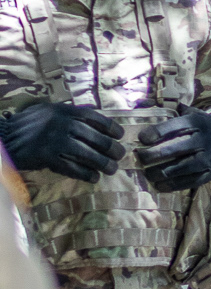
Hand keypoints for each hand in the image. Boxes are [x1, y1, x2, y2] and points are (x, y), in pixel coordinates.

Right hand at [2, 102, 123, 182]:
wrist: (5, 138)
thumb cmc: (28, 125)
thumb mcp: (48, 111)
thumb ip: (68, 115)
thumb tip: (93, 122)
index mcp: (63, 110)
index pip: (93, 117)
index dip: (109, 126)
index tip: (120, 134)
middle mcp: (61, 123)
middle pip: (94, 136)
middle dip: (110, 147)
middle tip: (120, 155)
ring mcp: (54, 140)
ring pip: (86, 153)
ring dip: (102, 163)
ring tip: (111, 169)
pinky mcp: (46, 156)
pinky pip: (71, 167)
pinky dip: (84, 173)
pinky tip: (93, 178)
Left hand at [137, 110, 210, 192]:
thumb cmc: (204, 127)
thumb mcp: (194, 114)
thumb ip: (173, 111)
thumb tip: (145, 103)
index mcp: (198, 122)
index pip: (174, 126)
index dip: (156, 132)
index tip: (141, 138)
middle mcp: (204, 139)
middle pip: (175, 149)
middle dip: (152, 155)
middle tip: (139, 158)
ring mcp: (208, 158)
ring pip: (180, 168)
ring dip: (159, 173)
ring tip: (147, 174)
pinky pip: (189, 182)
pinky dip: (172, 185)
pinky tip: (159, 185)